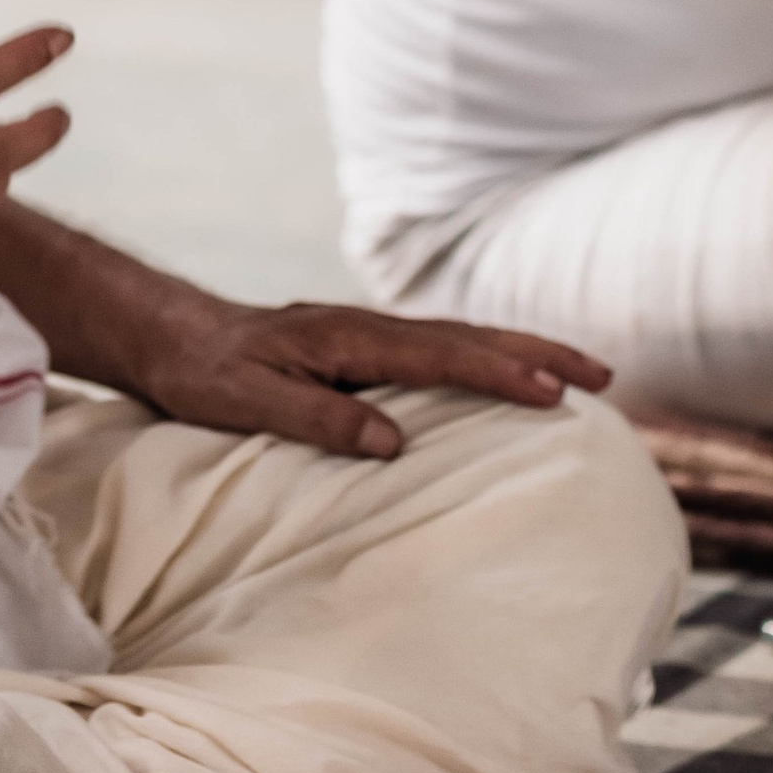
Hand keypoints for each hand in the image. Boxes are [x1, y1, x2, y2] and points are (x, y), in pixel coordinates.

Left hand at [130, 296, 611, 461]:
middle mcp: (366, 329)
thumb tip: (392, 442)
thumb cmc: (202, 373)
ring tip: (579, 374)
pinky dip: (484, 359)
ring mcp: (366, 336)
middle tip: (603, 376)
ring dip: (520, 352)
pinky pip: (439, 353)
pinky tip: (505, 378)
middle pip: (469, 336)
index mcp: (348, 338)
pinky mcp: (361, 350)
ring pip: (459, 339)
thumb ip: (319, 419)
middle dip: (538, 352)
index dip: (500, 372)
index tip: (553, 391)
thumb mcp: (248, 403)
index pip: (442, 356)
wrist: (168, 336)